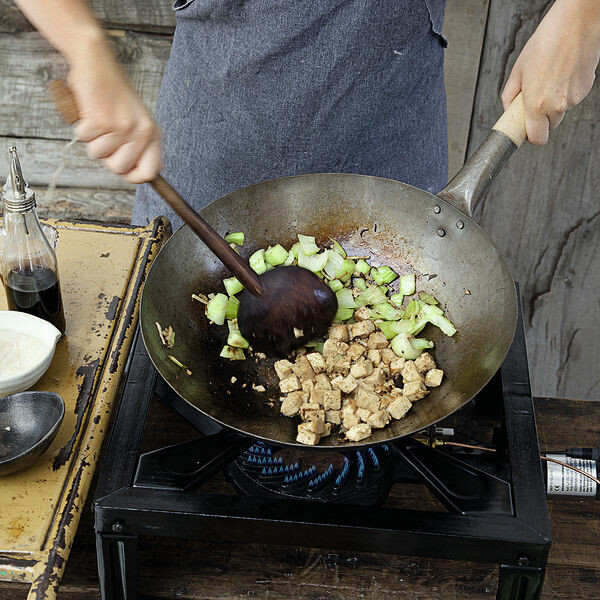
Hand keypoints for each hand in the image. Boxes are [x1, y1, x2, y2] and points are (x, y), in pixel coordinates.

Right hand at [67, 35, 162, 182]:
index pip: (149, 172)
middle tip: (105, 138)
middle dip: (107, 158)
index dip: (134, 177)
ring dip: (92, 141)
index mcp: (153, 134)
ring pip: (99, 156)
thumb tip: (153, 172)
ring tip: (98, 120)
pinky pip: (84, 139)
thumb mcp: (138, 121)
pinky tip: (89, 112)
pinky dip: (81, 128)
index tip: (124, 171)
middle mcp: (142, 132)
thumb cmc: (114, 94)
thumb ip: (144, 146)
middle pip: (120, 168)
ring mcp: (122, 126)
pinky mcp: (102, 120)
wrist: (98, 62)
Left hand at [501, 0, 599, 144]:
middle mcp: (557, 105)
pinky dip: (566, 91)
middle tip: (535, 98)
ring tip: (550, 78)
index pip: (537, 138)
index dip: (531, 136)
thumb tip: (508, 109)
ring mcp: (574, 98)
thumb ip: (510, 96)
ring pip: (561, 111)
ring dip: (554, 102)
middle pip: (549, 126)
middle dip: (541, 117)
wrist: (576, 24)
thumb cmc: (546, 42)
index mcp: (536, 104)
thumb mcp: (518, 70)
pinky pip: (572, 98)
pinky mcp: (586, 89)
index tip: (527, 131)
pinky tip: (562, 73)